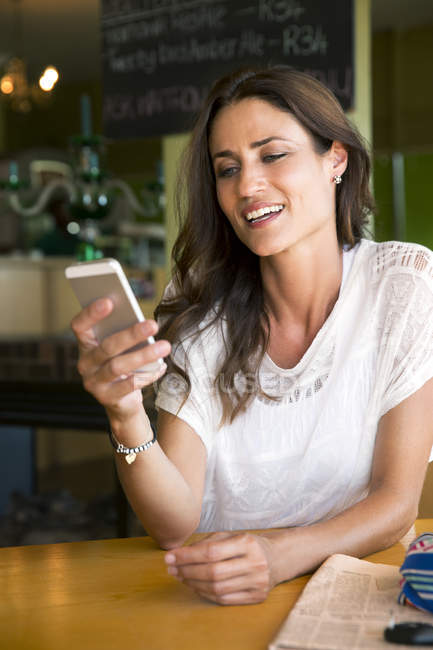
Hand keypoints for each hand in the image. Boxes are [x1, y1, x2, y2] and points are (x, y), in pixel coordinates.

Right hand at [71, 298, 169, 419]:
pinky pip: (128, 386)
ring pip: (117, 366)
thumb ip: (123, 333)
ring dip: (143, 355)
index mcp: (86, 344)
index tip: (110, 301)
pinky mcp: (106, 398)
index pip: (79, 326)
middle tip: (153, 324)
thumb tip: (142, 319)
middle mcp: (85, 363)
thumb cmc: (124, 363)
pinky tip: (160, 367)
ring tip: (164, 346)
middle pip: (106, 346)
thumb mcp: (122, 348)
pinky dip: (146, 375)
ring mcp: (93, 382)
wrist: (122, 401)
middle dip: (131, 334)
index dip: (91, 313)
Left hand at [164, 531, 278, 604]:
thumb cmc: (248, 545)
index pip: (211, 552)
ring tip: (180, 577)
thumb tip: (179, 553)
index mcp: (247, 543)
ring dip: (193, 584)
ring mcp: (257, 582)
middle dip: (187, 571)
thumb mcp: (231, 536)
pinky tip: (195, 586)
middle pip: (213, 572)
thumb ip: (207, 542)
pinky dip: (206, 593)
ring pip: (217, 588)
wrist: (277, 558)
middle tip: (171, 569)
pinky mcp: (256, 597)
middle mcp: (254, 563)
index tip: (169, 556)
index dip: (187, 556)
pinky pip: (224, 599)